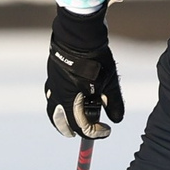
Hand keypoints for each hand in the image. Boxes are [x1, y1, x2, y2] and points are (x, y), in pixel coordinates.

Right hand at [45, 6, 123, 138]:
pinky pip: (52, 93)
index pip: (82, 126)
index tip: (107, 130)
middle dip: (70, 130)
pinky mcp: (53, 73)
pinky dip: (58, 101)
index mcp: (72, 101)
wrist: (78, 35)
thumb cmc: (96, 60)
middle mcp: (59, 95)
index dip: (95, 133)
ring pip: (53, 108)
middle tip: (77, 134)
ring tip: (68, 119)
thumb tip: (117, 120)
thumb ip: (113, 103)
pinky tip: (66, 97)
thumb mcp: (109, 83)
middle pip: (61, 121)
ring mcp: (53, 84)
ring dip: (60, 118)